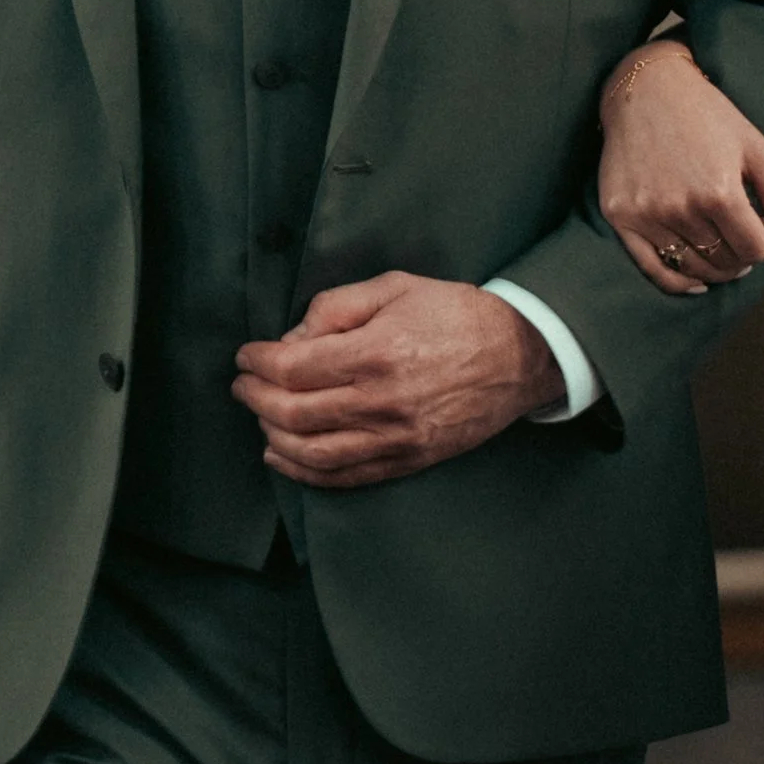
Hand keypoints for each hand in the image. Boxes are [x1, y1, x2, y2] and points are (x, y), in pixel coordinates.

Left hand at [234, 273, 558, 486]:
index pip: (292, 368)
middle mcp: (381, 401)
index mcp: (376, 352)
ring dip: (272, 435)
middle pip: (292, 412)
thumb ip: (336, 307)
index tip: (247, 356)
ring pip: (311, 452)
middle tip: (244, 385)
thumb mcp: (395, 287)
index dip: (257, 363)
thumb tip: (293, 339)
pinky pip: (344, 476)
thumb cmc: (456, 315)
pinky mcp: (407, 460)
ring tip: (261, 416)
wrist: (519, 355)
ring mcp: (395, 438)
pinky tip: (282, 455)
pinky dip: (303, 471)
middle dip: (255, 398)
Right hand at [597, 40, 763, 297]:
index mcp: (720, 190)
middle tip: (739, 242)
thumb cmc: (708, 116)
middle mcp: (681, 207)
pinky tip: (696, 280)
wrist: (645, 90)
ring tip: (720, 251)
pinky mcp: (620, 216)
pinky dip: (679, 282)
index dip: (763, 245)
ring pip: (694, 268)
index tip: (758, 231)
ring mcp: (648, 214)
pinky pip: (654, 270)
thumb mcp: (758, 150)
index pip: (755, 250)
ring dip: (715, 269)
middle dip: (740, 258)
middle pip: (725, 262)